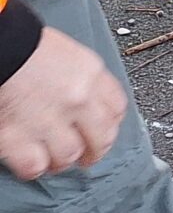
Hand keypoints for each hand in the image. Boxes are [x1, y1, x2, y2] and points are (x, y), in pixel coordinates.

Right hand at [0, 28, 127, 178]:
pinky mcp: (17, 137)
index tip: (103, 129)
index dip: (110, 123)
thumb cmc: (20, 44)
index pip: (116, 107)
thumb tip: (84, 97)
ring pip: (70, 155)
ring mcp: (49, 120)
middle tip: (87, 155)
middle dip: (95, 150)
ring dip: (63, 161)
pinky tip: (31, 163)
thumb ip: (78, 76)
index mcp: (90, 73)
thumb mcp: (63, 52)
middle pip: (101, 137)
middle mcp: (77, 99)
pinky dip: (34, 168)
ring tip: (55, 160)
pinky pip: (35, 165)